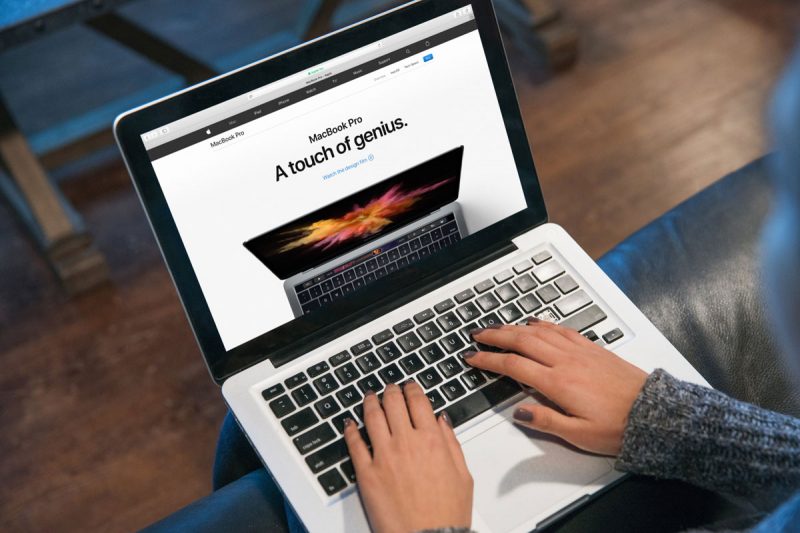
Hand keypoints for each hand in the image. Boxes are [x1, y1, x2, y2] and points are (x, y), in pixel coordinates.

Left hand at [343, 382, 472, 532]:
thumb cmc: (447, 513)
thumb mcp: (463, 475)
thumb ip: (452, 443)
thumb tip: (442, 421)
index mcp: (432, 441)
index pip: (418, 401)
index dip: (412, 389)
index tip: (409, 386)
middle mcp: (406, 443)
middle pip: (393, 403)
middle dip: (390, 391)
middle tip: (389, 388)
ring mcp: (384, 457)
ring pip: (372, 417)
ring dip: (370, 403)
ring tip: (369, 398)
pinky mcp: (367, 473)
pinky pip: (354, 444)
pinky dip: (350, 430)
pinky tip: (350, 424)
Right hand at [465, 320, 647, 455]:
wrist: (653, 413)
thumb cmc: (618, 427)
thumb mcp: (578, 435)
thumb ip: (545, 420)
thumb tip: (518, 411)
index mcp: (557, 383)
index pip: (513, 366)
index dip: (488, 360)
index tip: (472, 358)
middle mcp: (565, 361)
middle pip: (522, 341)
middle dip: (495, 336)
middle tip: (477, 334)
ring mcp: (579, 352)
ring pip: (539, 331)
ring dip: (515, 327)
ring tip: (498, 326)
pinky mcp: (592, 348)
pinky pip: (561, 329)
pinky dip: (543, 324)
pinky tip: (535, 322)